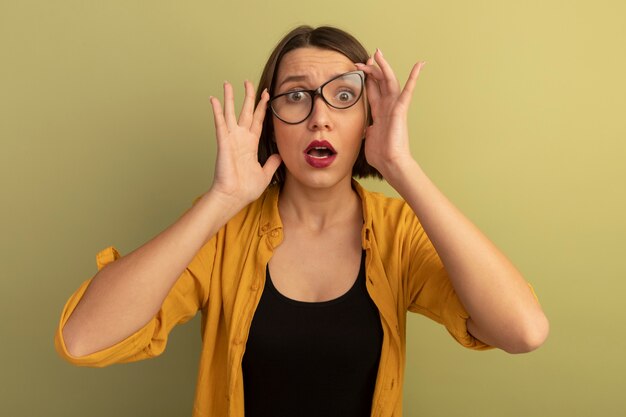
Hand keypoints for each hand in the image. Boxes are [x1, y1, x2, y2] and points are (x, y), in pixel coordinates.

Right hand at [208, 80, 281, 208]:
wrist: (234, 197)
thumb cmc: (246, 189)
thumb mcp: (265, 174)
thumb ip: (272, 163)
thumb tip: (279, 155)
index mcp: (251, 144)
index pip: (257, 120)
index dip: (261, 107)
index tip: (266, 94)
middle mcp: (241, 138)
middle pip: (245, 112)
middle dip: (248, 96)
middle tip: (248, 82)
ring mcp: (231, 139)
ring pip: (231, 113)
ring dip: (230, 98)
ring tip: (227, 83)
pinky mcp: (224, 143)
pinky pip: (220, 124)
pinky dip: (217, 111)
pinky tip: (215, 100)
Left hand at [355, 49, 424, 179]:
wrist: (390, 163)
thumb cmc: (381, 155)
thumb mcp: (369, 137)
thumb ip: (369, 128)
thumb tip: (368, 127)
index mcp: (379, 112)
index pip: (372, 90)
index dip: (367, 78)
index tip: (358, 67)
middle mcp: (387, 107)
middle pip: (380, 82)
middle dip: (372, 68)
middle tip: (366, 57)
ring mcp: (395, 107)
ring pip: (390, 81)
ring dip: (384, 67)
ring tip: (377, 53)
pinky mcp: (400, 110)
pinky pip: (407, 91)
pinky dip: (413, 78)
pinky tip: (419, 65)